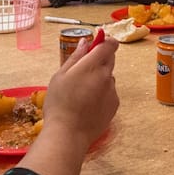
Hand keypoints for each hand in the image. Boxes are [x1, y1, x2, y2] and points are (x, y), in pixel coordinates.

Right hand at [43, 36, 119, 152]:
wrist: (68, 133)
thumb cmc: (59, 103)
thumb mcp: (60, 76)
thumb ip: (75, 57)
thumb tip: (85, 42)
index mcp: (92, 66)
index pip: (109, 45)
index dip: (105, 41)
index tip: (97, 42)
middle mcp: (106, 76)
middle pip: (110, 59)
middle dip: (99, 60)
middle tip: (82, 70)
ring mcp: (112, 91)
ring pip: (108, 77)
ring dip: (99, 78)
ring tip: (81, 93)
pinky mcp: (114, 105)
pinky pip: (109, 92)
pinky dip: (102, 93)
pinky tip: (87, 104)